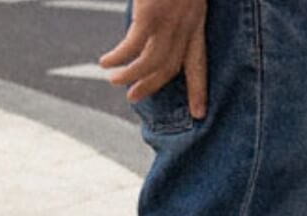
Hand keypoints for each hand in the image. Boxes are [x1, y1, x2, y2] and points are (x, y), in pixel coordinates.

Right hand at [100, 0, 207, 119]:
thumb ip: (171, 6)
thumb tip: (155, 18)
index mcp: (197, 20)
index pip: (200, 62)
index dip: (199, 89)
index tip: (199, 114)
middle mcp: (187, 26)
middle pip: (172, 68)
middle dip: (153, 86)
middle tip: (134, 98)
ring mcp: (170, 22)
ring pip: (151, 64)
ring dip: (130, 76)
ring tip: (113, 80)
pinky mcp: (151, 15)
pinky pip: (132, 48)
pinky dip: (118, 59)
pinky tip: (106, 62)